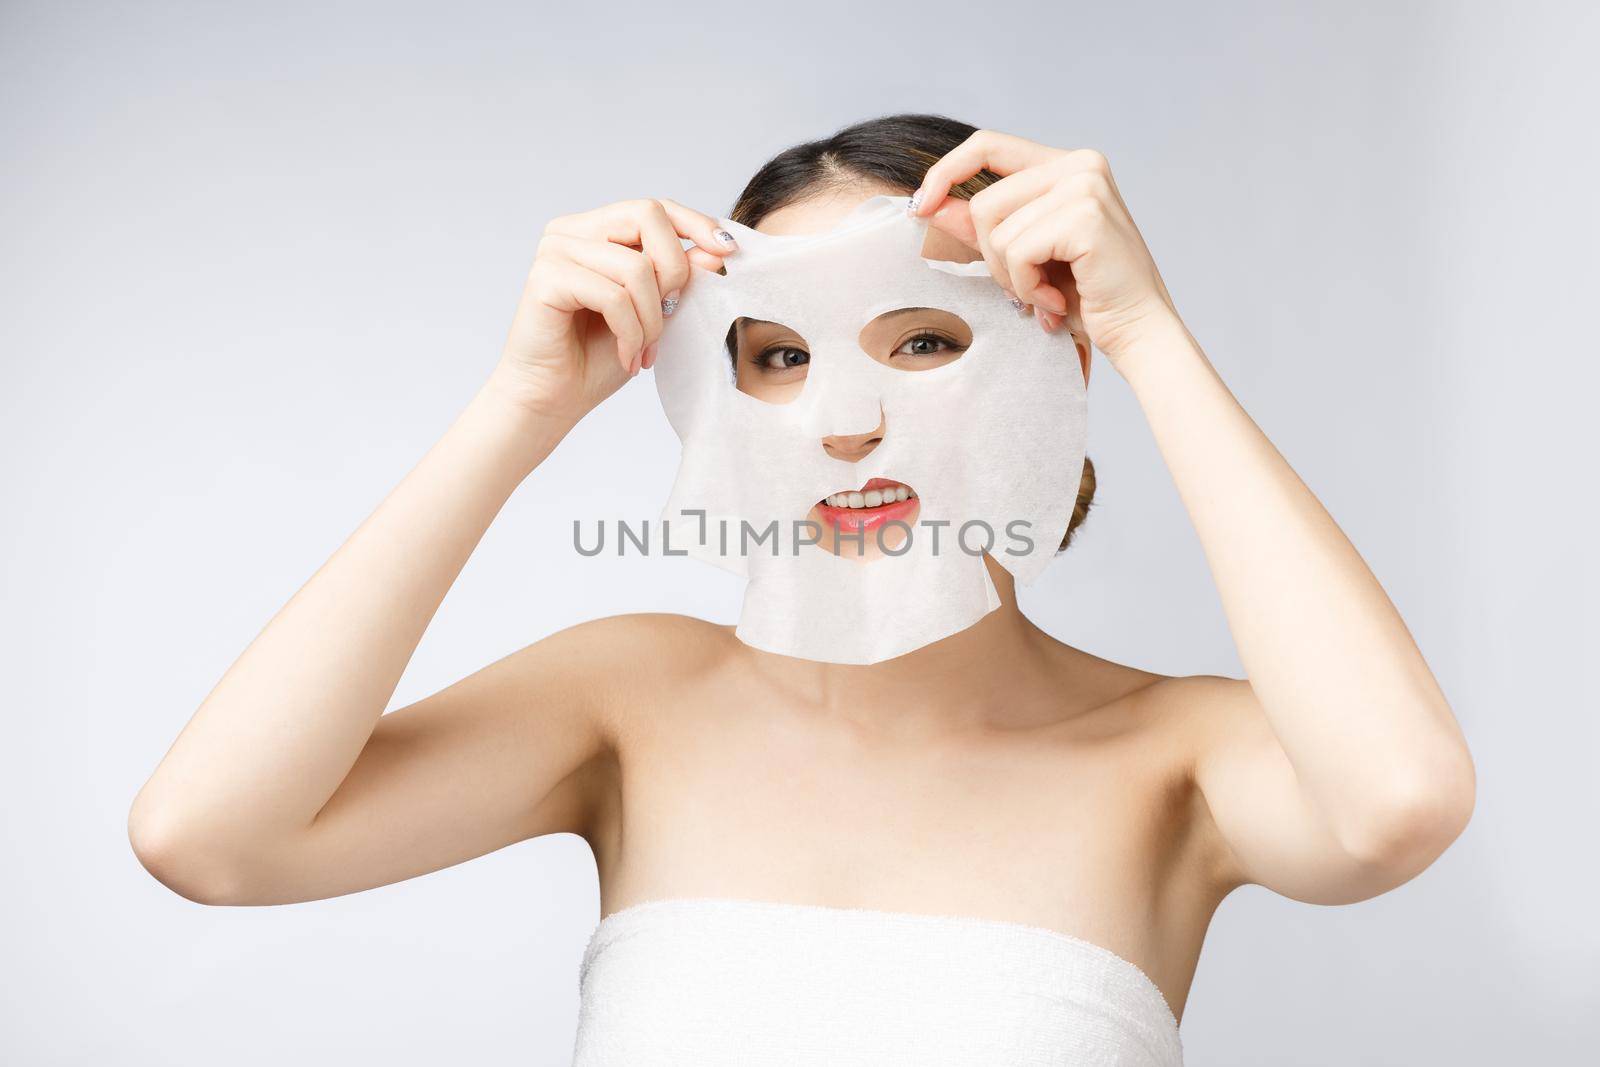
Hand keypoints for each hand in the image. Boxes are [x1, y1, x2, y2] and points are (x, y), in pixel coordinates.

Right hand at [489, 198, 738, 424]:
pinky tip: (627, 357)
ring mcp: (555, 250)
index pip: (653, 208)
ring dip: (652, 319)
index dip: (694, 223)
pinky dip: (630, 332)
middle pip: (646, 216)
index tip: (728, 251)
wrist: (555, 400)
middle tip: (672, 315)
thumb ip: (680, 277)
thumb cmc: (599, 357)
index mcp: (597, 231)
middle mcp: (572, 231)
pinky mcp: (545, 277)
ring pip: (635, 266)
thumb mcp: (655, 313)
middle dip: (674, 270)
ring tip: (644, 350)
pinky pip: (613, 296)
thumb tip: (718, 249)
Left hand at [913, 131, 1182, 370]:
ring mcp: (1085, 185)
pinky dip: (1028, 286)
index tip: (920, 207)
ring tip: (1046, 294)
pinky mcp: (1085, 215)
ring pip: (996, 229)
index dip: (946, 171)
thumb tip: (928, 203)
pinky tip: (1057, 300)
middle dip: (992, 257)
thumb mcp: (1022, 257)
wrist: (1137, 331)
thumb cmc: (1084, 297)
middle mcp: (1079, 164)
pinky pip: (1018, 250)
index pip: (988, 145)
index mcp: (1065, 165)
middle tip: (1027, 287)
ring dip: (1012, 277)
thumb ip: (980, 227)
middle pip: (985, 201)